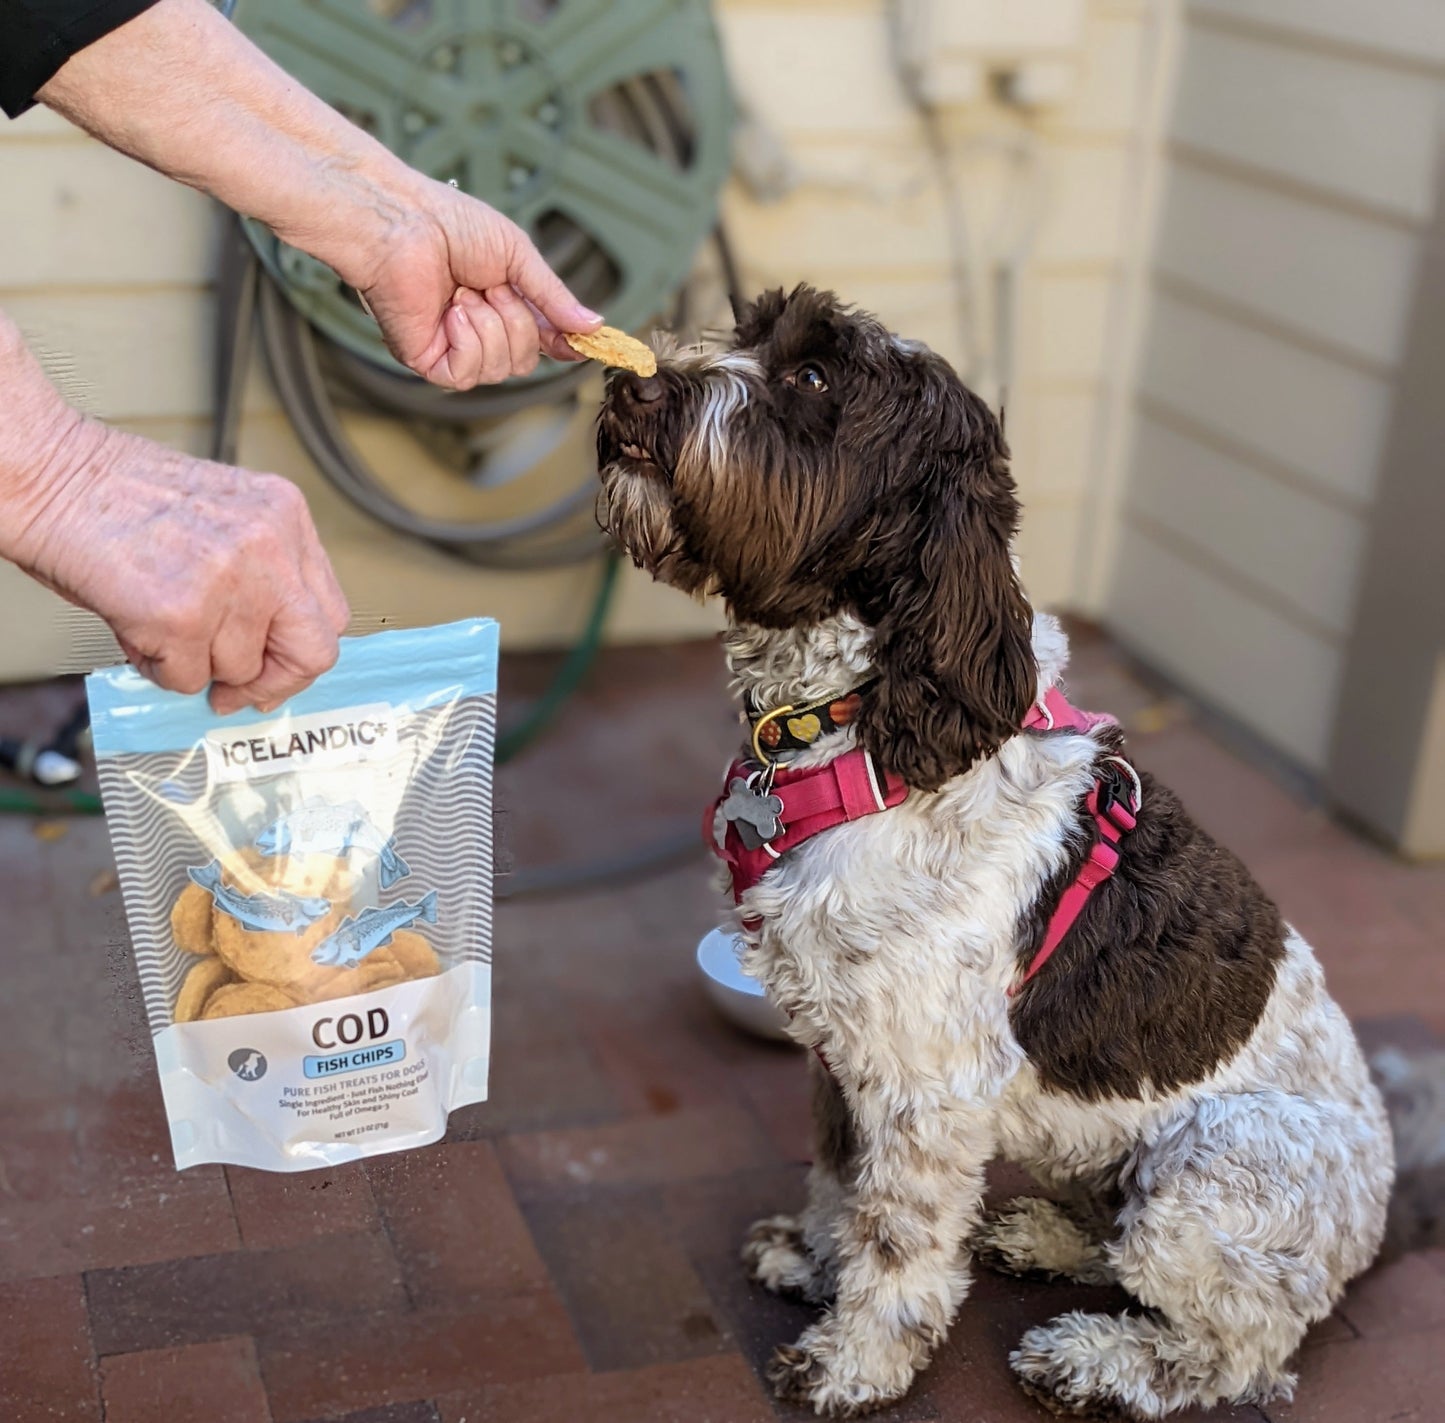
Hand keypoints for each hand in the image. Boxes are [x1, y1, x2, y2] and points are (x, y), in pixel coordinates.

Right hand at [8, 420, 348, 714]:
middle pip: (312, 651)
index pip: (329, 613)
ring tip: (156, 622)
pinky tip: (136, 626)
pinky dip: (156, 667)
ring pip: (238, 670)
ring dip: (194, 664)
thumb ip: (261, 575)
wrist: (49, 473)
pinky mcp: (181, 614)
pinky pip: (185, 677)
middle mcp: (270, 547)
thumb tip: (268, 654)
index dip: (298, 652)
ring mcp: (229, 581)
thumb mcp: (224, 519)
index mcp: (286, 517)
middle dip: (272, 682)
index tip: (272, 667)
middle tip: (235, 690)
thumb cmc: (119, 498)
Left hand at [351, 180, 602, 389]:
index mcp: (502, 306)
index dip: (563, 345)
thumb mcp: (518, 255)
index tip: (586, 343)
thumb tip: (594, 325)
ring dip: (490, 326)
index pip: (542, 343)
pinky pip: (468, 373)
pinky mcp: (429, 360)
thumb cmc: (449, 223)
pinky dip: (467, 340)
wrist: (402, 221)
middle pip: (524, 362)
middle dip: (518, 323)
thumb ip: (554, 297)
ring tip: (463, 292)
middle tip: (491, 286)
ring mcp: (454, 349)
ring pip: (500, 370)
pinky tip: (452, 312)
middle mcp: (479, 332)